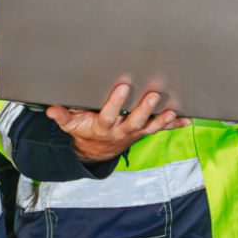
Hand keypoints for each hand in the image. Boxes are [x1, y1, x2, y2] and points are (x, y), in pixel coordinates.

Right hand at [47, 82, 188, 164]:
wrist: (97, 150)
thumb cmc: (85, 129)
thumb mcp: (71, 124)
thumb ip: (63, 116)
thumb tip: (50, 110)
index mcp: (103, 126)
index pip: (109, 115)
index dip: (116, 103)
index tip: (123, 87)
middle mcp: (121, 131)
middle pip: (134, 122)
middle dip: (144, 109)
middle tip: (152, 95)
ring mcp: (135, 132)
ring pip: (150, 127)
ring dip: (161, 120)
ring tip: (171, 111)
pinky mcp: (144, 131)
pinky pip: (160, 129)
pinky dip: (174, 125)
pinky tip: (187, 119)